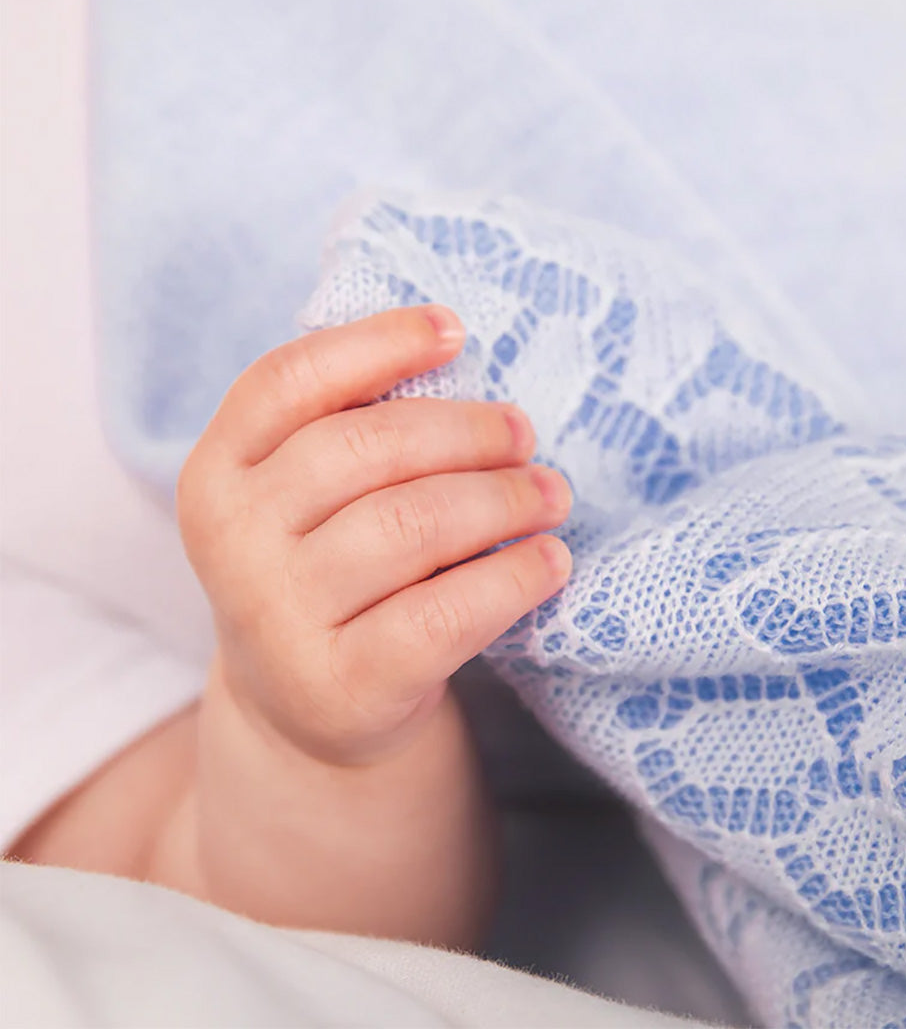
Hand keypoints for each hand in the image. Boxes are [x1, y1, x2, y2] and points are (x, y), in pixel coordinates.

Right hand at [176, 305, 572, 766]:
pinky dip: (513, 577)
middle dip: (466, 432)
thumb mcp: (311, 498)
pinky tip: (549, 561)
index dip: (376, 343)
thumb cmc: (331, 570)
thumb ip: (354, 431)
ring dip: (502, 499)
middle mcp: (234, 540)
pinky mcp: (343, 686)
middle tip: (524, 436)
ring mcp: (279, 618)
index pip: (289, 381)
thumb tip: (458, 359)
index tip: (454, 333)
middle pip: (367, 448)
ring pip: (413, 524)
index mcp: (218, 472)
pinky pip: (446, 613)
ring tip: (549, 495)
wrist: (309, 708)